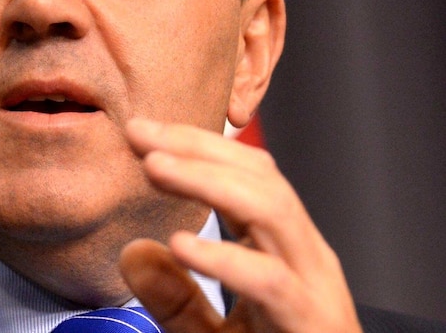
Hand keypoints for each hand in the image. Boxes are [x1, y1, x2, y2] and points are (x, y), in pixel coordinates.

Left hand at [119, 119, 361, 332]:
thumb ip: (175, 298)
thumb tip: (132, 251)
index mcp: (282, 248)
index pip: (246, 174)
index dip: (195, 146)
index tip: (140, 132)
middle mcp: (304, 256)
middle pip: (261, 178)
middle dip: (199, 148)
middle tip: (141, 135)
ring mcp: (314, 287)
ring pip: (273, 210)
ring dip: (210, 181)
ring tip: (155, 168)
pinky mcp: (311, 323)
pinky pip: (272, 282)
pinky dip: (226, 258)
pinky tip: (182, 244)